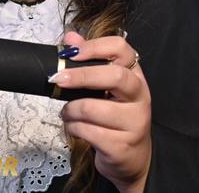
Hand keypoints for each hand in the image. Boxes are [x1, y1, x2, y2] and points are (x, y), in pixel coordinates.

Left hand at [52, 31, 150, 192]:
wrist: (131, 160)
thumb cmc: (114, 119)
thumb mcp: (104, 89)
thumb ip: (88, 62)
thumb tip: (70, 37)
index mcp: (134, 77)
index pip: (122, 49)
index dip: (95, 46)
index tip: (72, 51)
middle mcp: (139, 97)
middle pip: (114, 76)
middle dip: (81, 76)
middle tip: (58, 79)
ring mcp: (135, 123)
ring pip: (93, 108)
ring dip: (70, 110)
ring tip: (67, 112)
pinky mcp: (122, 146)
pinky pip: (88, 131)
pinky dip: (73, 128)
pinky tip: (75, 127)